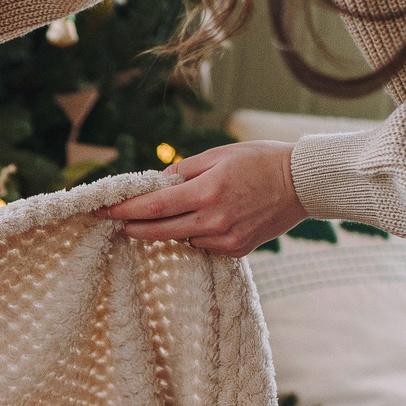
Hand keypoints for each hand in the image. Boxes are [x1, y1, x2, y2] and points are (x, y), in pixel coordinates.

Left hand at [99, 141, 307, 258]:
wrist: (303, 183)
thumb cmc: (260, 160)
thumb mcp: (219, 155)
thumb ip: (183, 171)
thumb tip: (154, 184)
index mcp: (208, 190)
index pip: (154, 205)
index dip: (125, 210)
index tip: (103, 211)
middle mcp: (215, 219)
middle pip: (160, 230)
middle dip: (133, 226)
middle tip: (113, 222)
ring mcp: (227, 238)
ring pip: (181, 239)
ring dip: (169, 228)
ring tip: (175, 211)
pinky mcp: (237, 250)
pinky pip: (203, 245)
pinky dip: (197, 234)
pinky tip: (208, 219)